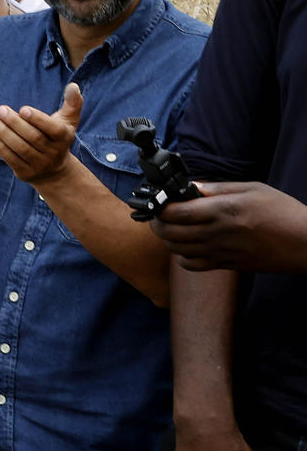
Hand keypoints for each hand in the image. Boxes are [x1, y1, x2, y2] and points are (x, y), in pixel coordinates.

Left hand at [0, 83, 81, 185]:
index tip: (22, 109)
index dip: (38, 119)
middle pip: (33, 137)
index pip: (52, 128)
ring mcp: (40, 164)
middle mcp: (54, 152)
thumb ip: (72, 102)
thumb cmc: (58, 137)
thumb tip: (73, 85)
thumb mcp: (68, 120)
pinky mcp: (26, 173)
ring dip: (3, 133)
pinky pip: (11, 159)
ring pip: (20, 148)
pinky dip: (0, 147)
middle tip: (0, 110)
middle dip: (14, 123)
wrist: (55, 171)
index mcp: (64, 137)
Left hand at [150, 182, 306, 272]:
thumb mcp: (252, 189)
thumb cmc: (282, 212)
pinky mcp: (225, 264)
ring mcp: (219, 251)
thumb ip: (217, 188)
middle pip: (169, 232)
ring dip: (168, 238)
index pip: (175, 212)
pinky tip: (189, 246)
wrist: (304, 242)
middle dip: (158, 222)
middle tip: (161, 214)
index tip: (161, 202)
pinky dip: (182, 256)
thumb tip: (190, 186)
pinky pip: (191, 265)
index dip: (161, 207)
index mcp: (223, 210)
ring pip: (176, 249)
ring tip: (174, 228)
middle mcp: (217, 232)